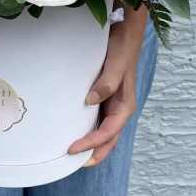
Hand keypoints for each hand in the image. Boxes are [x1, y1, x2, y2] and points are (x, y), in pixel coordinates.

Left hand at [69, 6, 147, 166]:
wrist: (125, 33)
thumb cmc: (122, 49)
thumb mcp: (116, 65)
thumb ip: (106, 83)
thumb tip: (90, 102)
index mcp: (125, 106)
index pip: (107, 133)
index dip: (91, 144)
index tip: (72, 150)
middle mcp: (119, 108)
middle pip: (107, 140)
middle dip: (92, 153)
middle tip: (70, 163)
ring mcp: (111, 103)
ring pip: (102, 131)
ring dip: (90, 144)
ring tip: (71, 153)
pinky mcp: (104, 96)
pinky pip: (96, 117)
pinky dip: (87, 127)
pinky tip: (73, 128)